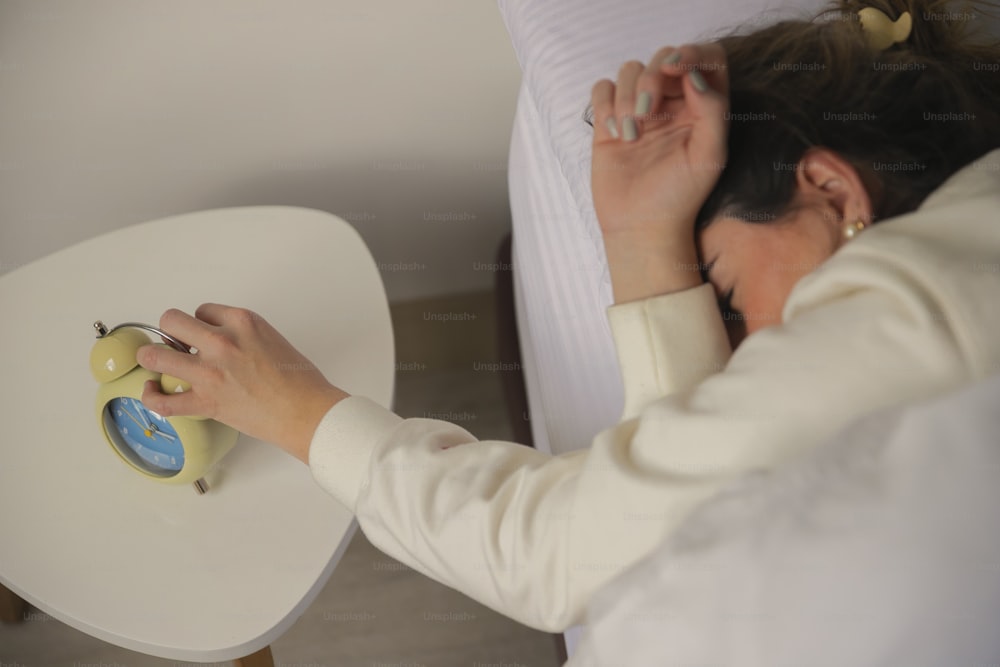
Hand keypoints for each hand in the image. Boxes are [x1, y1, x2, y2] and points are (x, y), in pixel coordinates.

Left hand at [136, 304, 349, 462]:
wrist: (307, 411)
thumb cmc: (300, 380)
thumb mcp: (273, 339)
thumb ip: (245, 336)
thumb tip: (225, 344)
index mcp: (242, 322)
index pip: (203, 310)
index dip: (201, 323)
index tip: (206, 335)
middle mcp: (221, 342)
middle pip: (171, 321)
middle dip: (171, 331)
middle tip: (178, 344)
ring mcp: (210, 372)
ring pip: (156, 355)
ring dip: (152, 357)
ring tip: (156, 362)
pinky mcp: (205, 402)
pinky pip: (163, 401)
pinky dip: (152, 396)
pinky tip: (152, 390)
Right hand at [590, 42, 729, 242]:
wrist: (641, 226)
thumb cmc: (680, 196)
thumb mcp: (710, 155)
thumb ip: (712, 110)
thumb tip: (693, 74)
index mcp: (703, 107)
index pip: (705, 58)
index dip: (690, 51)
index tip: (673, 67)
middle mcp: (673, 103)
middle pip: (662, 58)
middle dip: (652, 79)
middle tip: (647, 113)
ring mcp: (639, 110)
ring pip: (630, 70)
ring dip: (627, 97)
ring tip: (630, 135)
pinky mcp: (610, 121)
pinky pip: (603, 88)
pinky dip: (605, 103)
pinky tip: (614, 132)